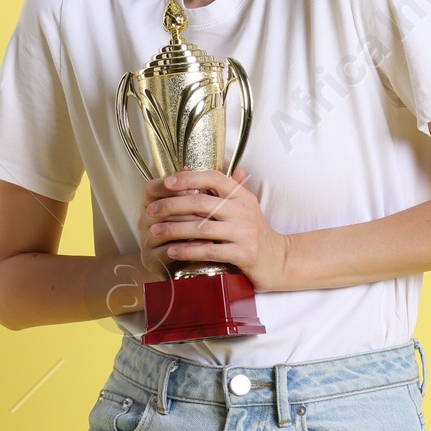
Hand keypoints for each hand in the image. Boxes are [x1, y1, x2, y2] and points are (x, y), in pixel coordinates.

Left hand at [138, 167, 291, 291]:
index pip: (213, 178)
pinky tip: (172, 251)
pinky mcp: (243, 254)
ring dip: (174, 230)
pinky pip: (209, 251)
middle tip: (151, 210)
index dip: (189, 178)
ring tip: (154, 231)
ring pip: (202, 228)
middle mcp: (243, 211)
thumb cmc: (254, 232)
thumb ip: (223, 191)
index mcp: (241, 196)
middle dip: (172, 206)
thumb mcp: (243, 206)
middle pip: (201, 203)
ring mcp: (244, 233)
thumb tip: (193, 170)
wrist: (278, 260)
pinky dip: (188, 251)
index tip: (167, 182)